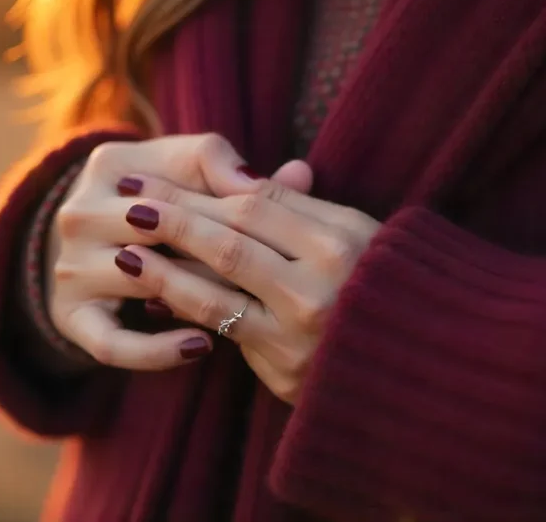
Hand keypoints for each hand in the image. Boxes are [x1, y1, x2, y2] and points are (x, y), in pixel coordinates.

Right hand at [46, 132, 313, 370]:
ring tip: (246, 309)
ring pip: (139, 286)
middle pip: (153, 232)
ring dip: (192, 298)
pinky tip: (203, 345)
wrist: (97, 242)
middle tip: (270, 274)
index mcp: (108, 165)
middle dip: (212, 253)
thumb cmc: (162, 200)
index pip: (173, 183)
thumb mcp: (190, 169)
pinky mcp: (69, 316)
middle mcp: (77, 214)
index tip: (273, 223)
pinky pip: (113, 344)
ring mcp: (68, 267)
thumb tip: (300, 173)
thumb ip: (238, 169)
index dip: (223, 204)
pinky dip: (156, 350)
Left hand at [113, 180, 379, 403]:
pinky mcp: (286, 365)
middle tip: (127, 196)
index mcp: (342, 237)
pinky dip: (186, 306)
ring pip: (220, 282)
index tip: (156, 176)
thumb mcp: (357, 239)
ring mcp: (303, 325)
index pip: (257, 203)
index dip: (200, 187)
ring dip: (165, 263)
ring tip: (124, 246)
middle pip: (232, 235)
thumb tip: (252, 175)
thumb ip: (302, 211)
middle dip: (173, 214)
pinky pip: (223, 327)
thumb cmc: (386, 290)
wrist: (421, 370)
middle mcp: (324, 279)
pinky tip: (152, 294)